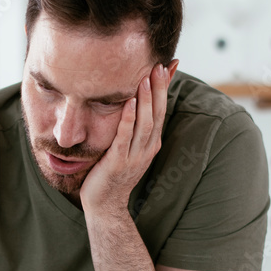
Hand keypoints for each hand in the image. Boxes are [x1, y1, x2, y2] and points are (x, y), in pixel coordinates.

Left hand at [79, 60, 176, 214]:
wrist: (104, 205)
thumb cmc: (112, 174)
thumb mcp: (127, 147)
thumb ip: (133, 128)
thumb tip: (135, 105)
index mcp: (151, 144)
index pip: (161, 111)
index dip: (164, 89)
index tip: (165, 65)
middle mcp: (147, 149)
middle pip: (157, 114)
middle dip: (159, 89)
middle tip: (158, 65)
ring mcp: (134, 156)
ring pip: (145, 124)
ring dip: (146, 100)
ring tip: (145, 78)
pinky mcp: (118, 162)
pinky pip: (125, 137)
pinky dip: (128, 119)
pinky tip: (129, 102)